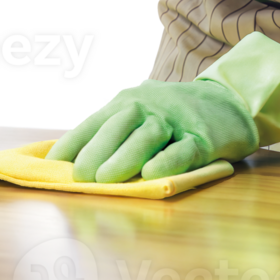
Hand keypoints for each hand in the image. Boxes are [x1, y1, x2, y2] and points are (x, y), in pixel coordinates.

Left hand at [46, 78, 258, 182]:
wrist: (228, 101)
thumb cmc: (175, 114)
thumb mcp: (143, 111)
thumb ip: (114, 131)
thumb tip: (73, 161)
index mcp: (129, 100)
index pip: (95, 121)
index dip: (73, 142)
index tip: (51, 165)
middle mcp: (150, 106)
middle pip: (119, 126)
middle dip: (96, 151)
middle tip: (80, 176)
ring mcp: (177, 121)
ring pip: (147, 136)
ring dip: (124, 158)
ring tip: (104, 180)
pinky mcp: (203, 138)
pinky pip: (183, 150)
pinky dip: (167, 162)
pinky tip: (152, 175)